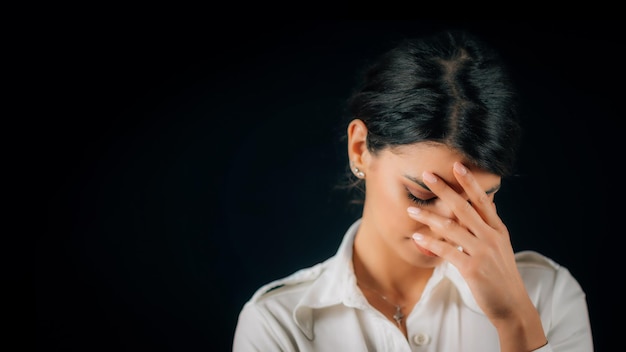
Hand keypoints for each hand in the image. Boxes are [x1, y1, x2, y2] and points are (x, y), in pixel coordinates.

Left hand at [407, 162, 545, 345]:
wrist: (512, 305)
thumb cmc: (501, 275)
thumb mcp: (502, 245)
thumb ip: (492, 224)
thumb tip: (489, 201)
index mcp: (498, 229)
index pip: (483, 200)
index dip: (469, 182)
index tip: (457, 165)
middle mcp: (491, 237)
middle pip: (464, 207)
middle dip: (444, 189)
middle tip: (427, 175)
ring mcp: (482, 252)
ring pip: (451, 227)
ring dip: (428, 216)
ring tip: (411, 209)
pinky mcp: (472, 268)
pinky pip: (447, 251)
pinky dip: (430, 243)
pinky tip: (417, 237)